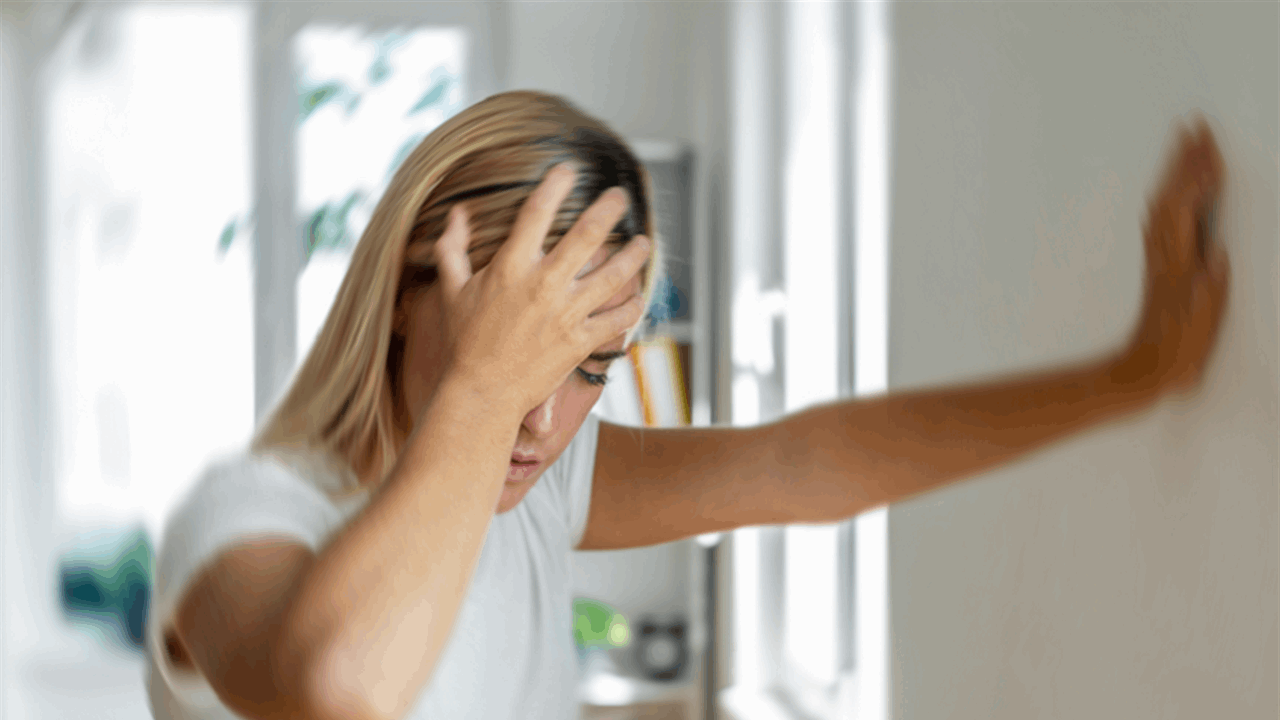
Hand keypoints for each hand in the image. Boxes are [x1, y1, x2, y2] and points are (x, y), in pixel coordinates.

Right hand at [432, 163, 649, 415]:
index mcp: (510, 267)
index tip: (569, 170)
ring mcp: (565, 314)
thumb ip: (452, 248)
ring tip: (643, 242)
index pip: (536, 213)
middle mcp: (543, 285)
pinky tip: (640, 297)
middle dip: (608, 209)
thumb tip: (457, 213)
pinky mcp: (580, 342)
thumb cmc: (464, 341)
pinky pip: (617, 320)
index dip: (555, 185)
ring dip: (633, 255)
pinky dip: (633, 308)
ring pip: (612, 275)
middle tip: (621, 196)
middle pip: (586, 235)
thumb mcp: (452, 290)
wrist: (481, 393)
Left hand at [1113, 113, 1229, 395]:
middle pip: (1172, 194)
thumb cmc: (1177, 350)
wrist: (1143, 371)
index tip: (1209, 143)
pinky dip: (1171, 193)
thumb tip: (1216, 256)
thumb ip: (1209, 288)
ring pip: (1164, 202)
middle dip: (1184, 157)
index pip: (1189, 205)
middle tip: (1193, 123)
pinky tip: (1173, 189)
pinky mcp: (1160, 265)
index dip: (1199, 173)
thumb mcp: (1201, 321)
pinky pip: (1162, 219)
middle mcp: (1164, 253)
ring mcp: (1159, 257)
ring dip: (1175, 170)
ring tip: (1184, 141)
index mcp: (1178, 261)